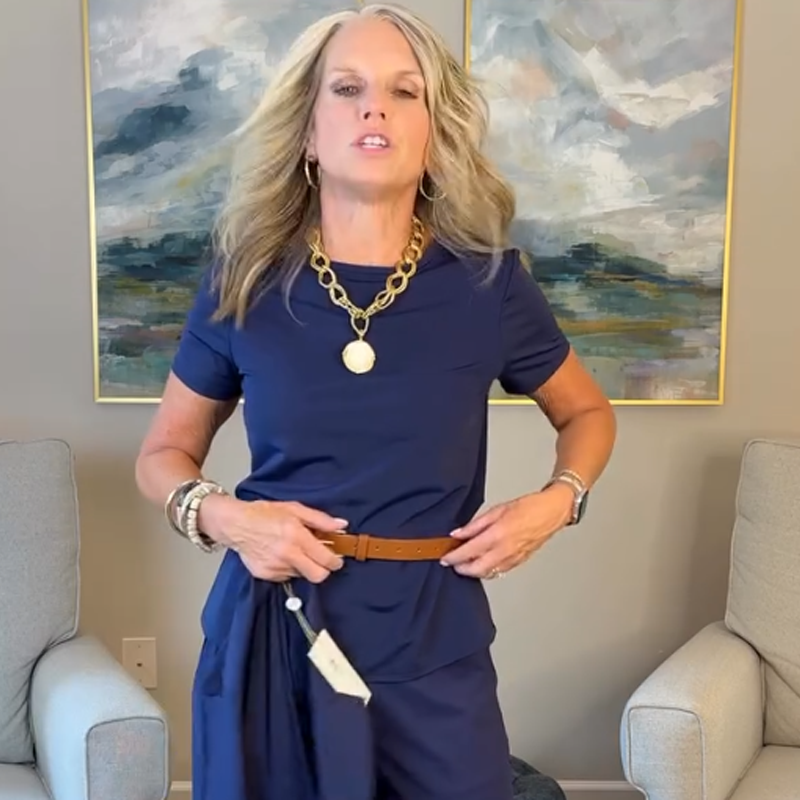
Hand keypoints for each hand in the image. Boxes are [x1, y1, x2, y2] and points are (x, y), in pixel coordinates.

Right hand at [200, 495, 346, 583]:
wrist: (235, 524)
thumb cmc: (265, 513)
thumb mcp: (295, 509)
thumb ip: (320, 519)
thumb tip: (342, 526)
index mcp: (297, 535)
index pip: (326, 559)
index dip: (336, 562)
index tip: (337, 559)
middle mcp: (287, 554)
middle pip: (318, 576)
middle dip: (324, 570)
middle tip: (322, 560)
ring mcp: (275, 567)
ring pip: (301, 575)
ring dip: (304, 566)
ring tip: (295, 551)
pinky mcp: (266, 575)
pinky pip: (286, 576)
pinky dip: (288, 568)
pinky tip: (282, 555)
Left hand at [440, 484, 574, 579]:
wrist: (552, 512)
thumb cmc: (528, 507)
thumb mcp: (497, 510)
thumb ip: (475, 524)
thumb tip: (458, 533)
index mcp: (498, 535)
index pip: (469, 551)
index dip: (454, 557)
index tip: (445, 558)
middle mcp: (505, 550)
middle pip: (477, 569)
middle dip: (461, 569)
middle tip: (452, 563)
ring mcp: (514, 558)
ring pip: (488, 573)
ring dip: (474, 571)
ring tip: (465, 563)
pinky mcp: (520, 562)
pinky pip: (500, 571)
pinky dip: (488, 569)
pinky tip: (483, 562)